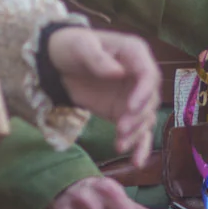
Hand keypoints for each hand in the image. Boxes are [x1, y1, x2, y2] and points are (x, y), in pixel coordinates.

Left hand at [44, 27, 160, 165]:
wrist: (58, 63)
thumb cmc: (72, 46)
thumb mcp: (81, 47)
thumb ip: (98, 59)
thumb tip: (119, 73)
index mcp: (134, 53)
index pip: (148, 74)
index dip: (144, 92)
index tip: (130, 108)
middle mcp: (140, 75)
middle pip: (149, 100)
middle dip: (137, 117)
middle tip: (120, 129)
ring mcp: (133, 95)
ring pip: (144, 118)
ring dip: (135, 134)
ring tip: (119, 145)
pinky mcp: (124, 112)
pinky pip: (137, 130)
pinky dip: (138, 145)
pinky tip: (136, 161)